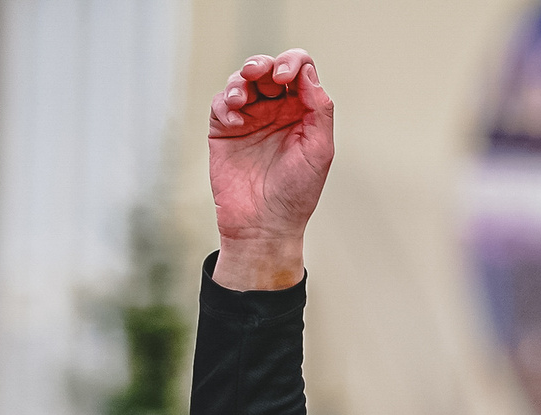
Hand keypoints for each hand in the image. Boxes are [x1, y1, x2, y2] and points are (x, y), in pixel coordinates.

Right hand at [208, 50, 333, 290]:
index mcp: (303, 113)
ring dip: (240, 81)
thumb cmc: (296, 193)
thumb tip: (308, 72)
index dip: (292, 63)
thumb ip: (319, 109)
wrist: (264, 224)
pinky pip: (221, 103)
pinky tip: (234, 121)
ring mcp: (250, 118)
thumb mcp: (319, 150)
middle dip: (262, 65)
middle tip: (259, 75)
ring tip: (240, 100)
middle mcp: (277, 111)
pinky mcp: (225, 129)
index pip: (300, 71)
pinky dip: (225, 104)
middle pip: (268, 69)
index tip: (285, 79)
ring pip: (242, 80)